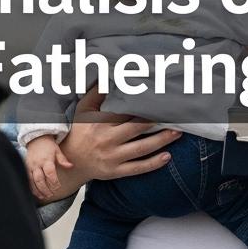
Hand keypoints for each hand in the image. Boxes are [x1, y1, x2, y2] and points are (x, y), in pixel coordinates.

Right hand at [25, 135, 72, 201]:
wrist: (36, 139)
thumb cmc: (48, 146)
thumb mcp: (57, 150)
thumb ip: (63, 160)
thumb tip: (70, 166)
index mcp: (46, 160)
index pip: (49, 173)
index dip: (53, 181)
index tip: (58, 187)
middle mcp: (37, 164)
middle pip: (40, 179)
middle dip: (45, 189)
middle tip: (51, 195)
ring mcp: (30, 166)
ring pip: (32, 181)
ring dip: (37, 190)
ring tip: (44, 196)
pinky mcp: (25, 168)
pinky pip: (26, 179)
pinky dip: (30, 187)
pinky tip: (35, 193)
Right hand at [41, 88, 179, 202]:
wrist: (71, 162)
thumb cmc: (79, 132)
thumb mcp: (83, 110)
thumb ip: (96, 93)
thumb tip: (107, 76)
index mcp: (100, 124)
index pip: (125, 113)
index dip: (142, 106)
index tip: (158, 101)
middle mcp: (107, 141)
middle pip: (137, 130)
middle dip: (157, 123)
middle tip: (175, 116)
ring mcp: (112, 158)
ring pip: (142, 149)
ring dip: (161, 141)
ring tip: (177, 132)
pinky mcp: (116, 172)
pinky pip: (138, 168)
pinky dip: (154, 163)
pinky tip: (167, 156)